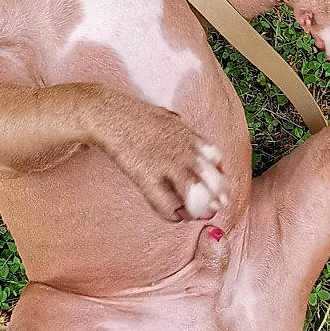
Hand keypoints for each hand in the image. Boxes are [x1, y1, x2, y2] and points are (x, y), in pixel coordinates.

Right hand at [99, 103, 229, 222]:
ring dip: (199, 209)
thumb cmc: (133, 115)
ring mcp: (165, 163)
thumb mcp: (166, 117)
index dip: (220, 174)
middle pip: (211, 178)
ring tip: (197, 215)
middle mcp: (182, 149)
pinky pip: (165, 203)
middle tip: (218, 206)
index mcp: (187, 134)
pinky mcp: (146, 175)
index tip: (221, 184)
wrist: (108, 113)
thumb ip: (182, 131)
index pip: (215, 157)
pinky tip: (175, 216)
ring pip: (193, 194)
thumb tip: (193, 141)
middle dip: (216, 195)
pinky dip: (173, 214)